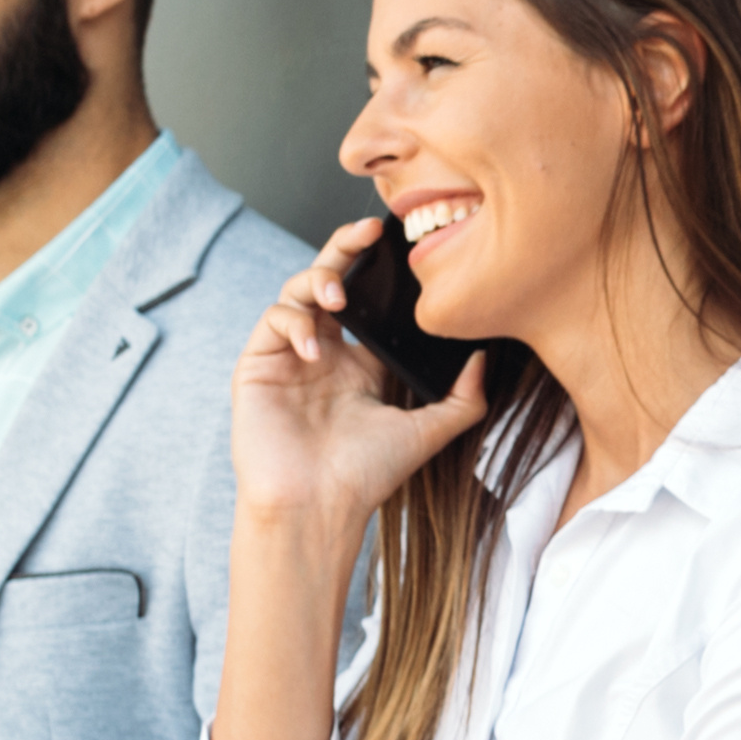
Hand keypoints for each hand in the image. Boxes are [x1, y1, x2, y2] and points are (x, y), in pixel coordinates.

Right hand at [228, 217, 488, 532]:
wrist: (318, 508)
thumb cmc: (365, 477)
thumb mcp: (426, 432)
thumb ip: (463, 399)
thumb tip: (483, 357)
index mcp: (358, 363)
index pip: (367, 300)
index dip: (379, 269)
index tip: (403, 245)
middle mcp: (322, 353)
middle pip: (330, 280)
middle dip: (346, 249)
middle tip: (367, 231)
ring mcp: (287, 357)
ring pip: (296, 291)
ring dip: (318, 280)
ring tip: (339, 296)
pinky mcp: (257, 365)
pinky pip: (272, 321)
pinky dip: (293, 323)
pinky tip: (315, 346)